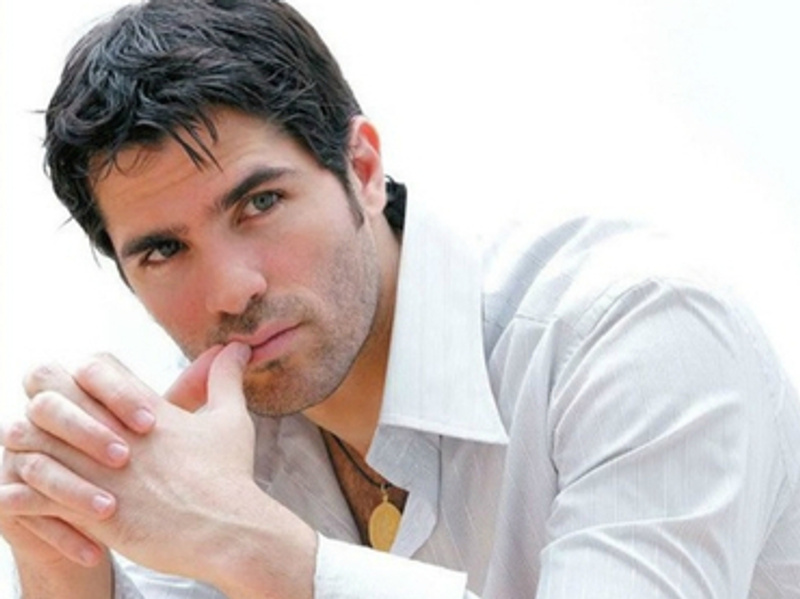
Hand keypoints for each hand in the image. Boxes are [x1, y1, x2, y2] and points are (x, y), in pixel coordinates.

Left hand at [4, 343, 315, 596]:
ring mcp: (97, 472)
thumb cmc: (229, 476)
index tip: (90, 395)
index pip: (93, 365)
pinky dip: (20, 493)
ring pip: (29, 440)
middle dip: (44, 400)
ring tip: (34, 455)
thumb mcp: (231, 418)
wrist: (225, 531)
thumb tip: (237, 348)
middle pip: (49, 393)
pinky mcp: (87, 511)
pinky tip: (22, 496)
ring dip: (27, 445)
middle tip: (49, 419)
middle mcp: (113, 433)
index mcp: (143, 408)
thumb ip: (225, 379)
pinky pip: (30, 494)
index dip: (84, 374)